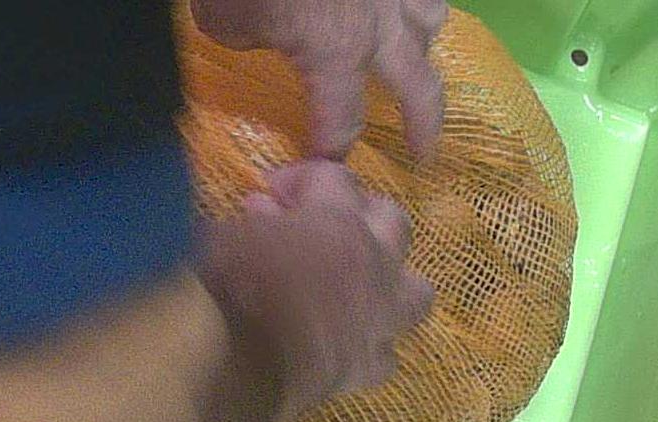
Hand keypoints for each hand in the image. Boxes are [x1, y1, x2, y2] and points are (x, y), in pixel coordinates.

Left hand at [191, 0, 448, 159]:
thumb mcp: (226, 20)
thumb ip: (255, 37)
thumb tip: (264, 34)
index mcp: (337, 52)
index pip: (340, 121)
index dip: (331, 150)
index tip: (323, 169)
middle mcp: (379, 22)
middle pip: (418, 86)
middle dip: (423, 125)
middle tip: (424, 153)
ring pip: (431, 19)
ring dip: (425, 45)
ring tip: (417, 58)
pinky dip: (413, 1)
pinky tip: (400, 7)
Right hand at [200, 160, 434, 421]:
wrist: (236, 367)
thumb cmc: (225, 289)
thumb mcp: (228, 237)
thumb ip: (255, 223)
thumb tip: (260, 212)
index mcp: (337, 221)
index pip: (335, 178)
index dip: (302, 179)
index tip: (271, 192)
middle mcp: (372, 264)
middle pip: (393, 220)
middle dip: (361, 216)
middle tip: (324, 228)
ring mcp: (378, 318)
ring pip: (416, 293)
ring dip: (392, 286)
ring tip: (361, 289)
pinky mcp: (366, 368)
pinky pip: (383, 357)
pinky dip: (368, 349)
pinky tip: (345, 348)